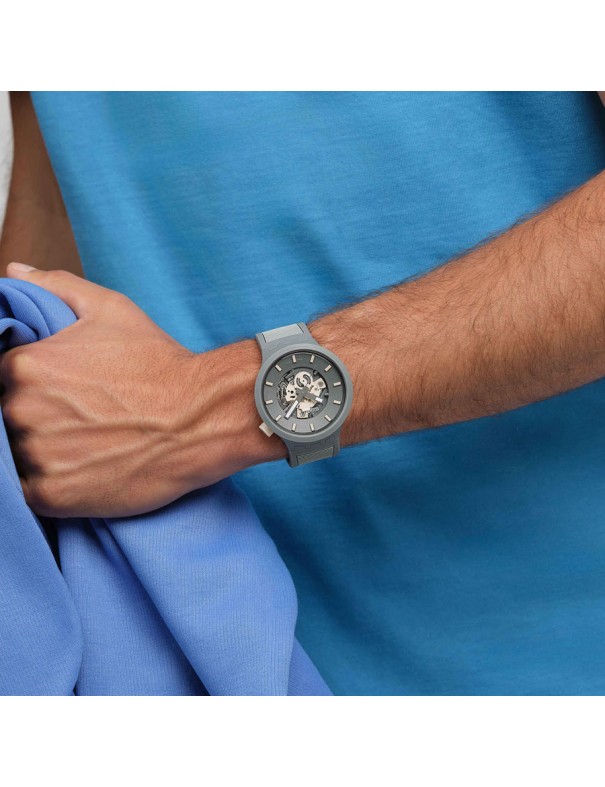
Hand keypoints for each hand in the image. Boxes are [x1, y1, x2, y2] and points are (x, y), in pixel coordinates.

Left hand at [1, 264, 279, 517]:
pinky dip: (53, 485)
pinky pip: (32, 493)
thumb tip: (14, 273)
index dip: (35, 385)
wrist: (202, 418)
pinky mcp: (54, 496)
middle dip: (39, 417)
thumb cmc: (159, 364)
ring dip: (46, 451)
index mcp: (26, 365)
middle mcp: (21, 410)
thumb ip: (56, 287)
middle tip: (81, 418)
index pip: (4, 377)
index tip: (66, 392)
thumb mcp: (112, 310)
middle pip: (9, 417)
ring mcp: (36, 456)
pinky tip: (85, 470)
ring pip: (18, 455)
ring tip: (87, 445)